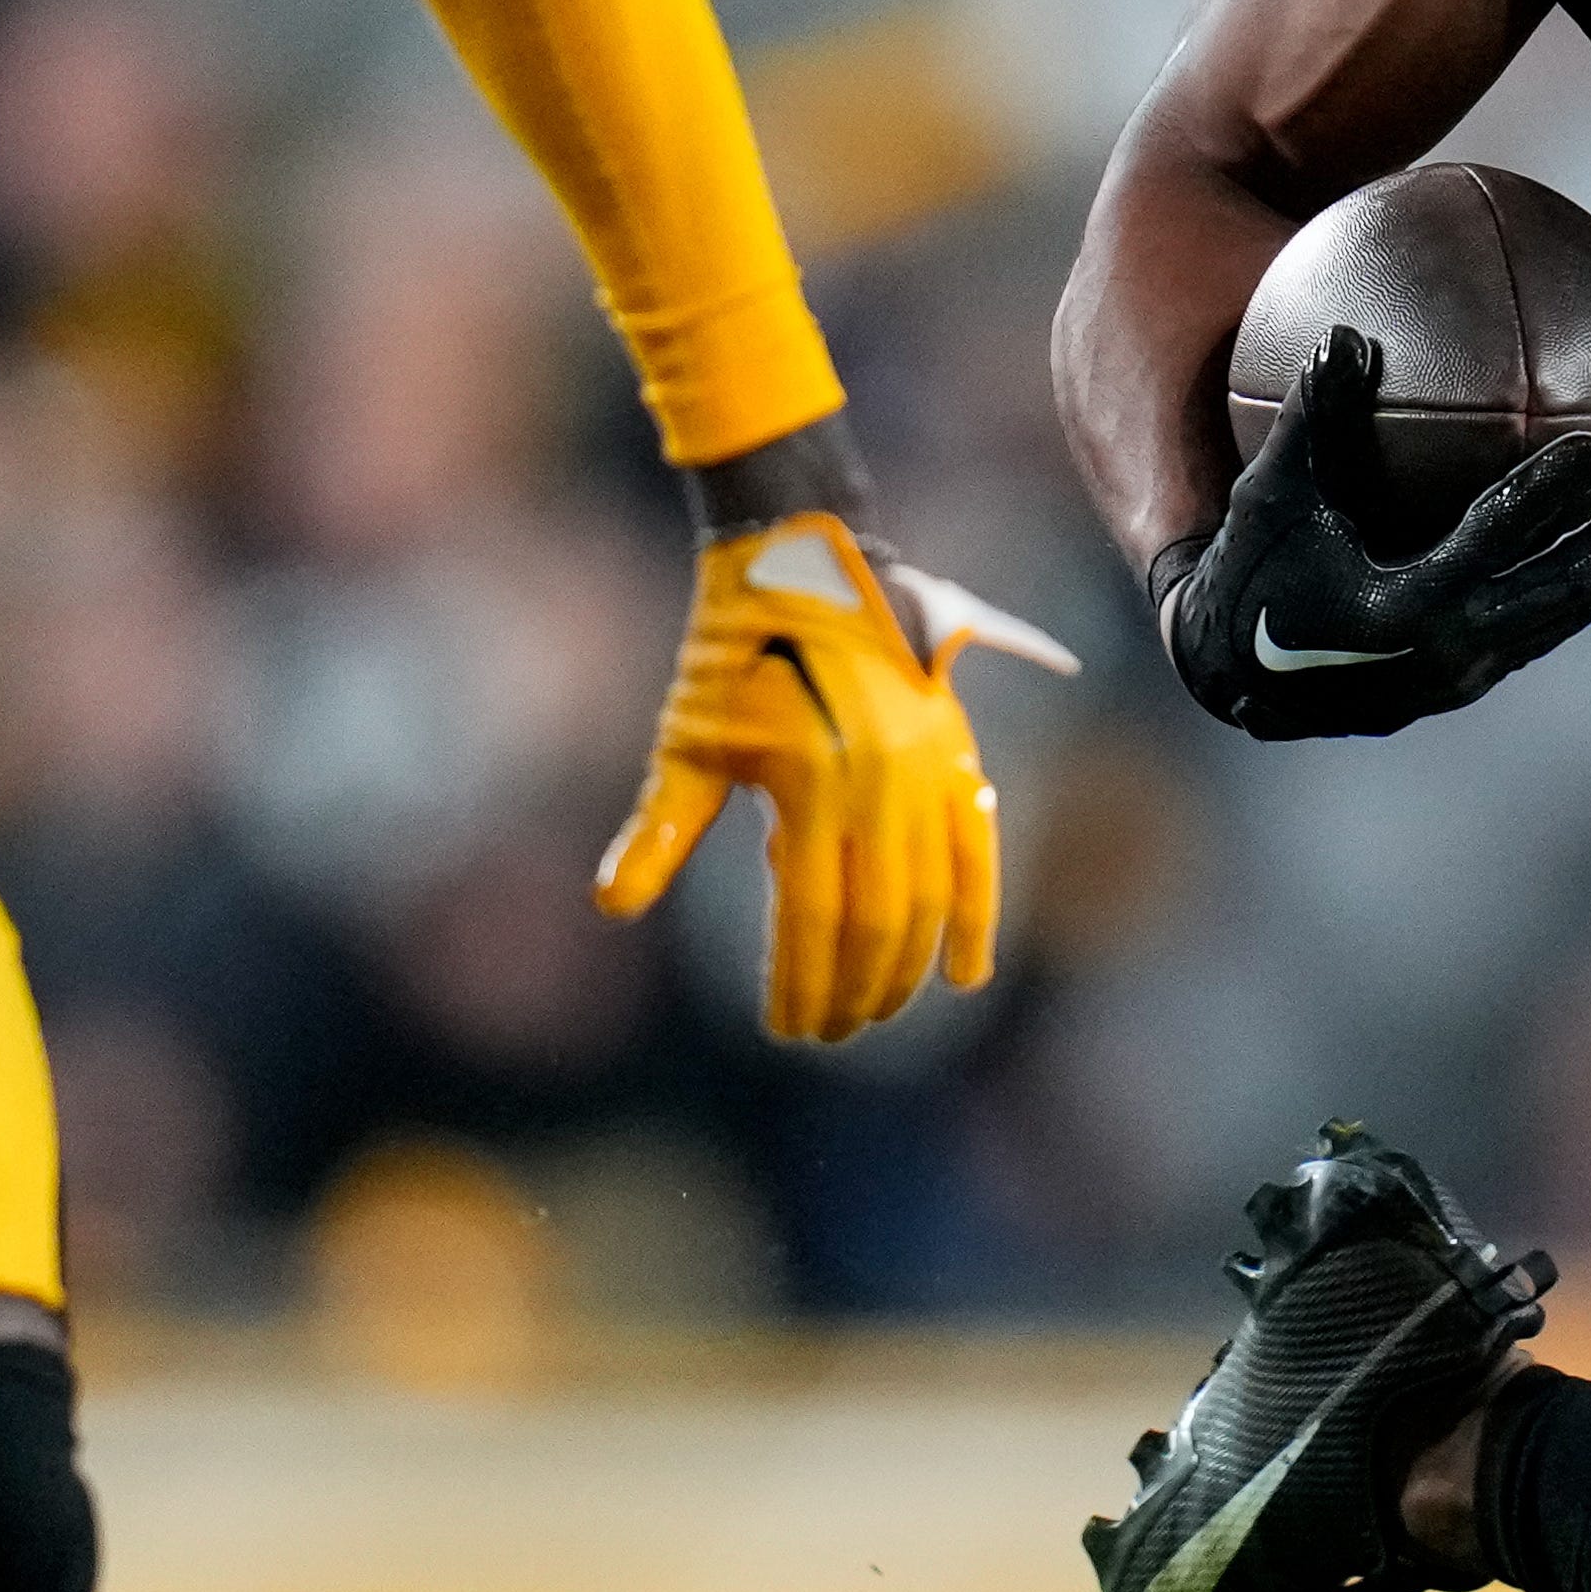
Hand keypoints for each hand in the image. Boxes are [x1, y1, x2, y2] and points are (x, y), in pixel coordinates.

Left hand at [593, 511, 1077, 1045]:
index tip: (785, 1027)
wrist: (807, 558)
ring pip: (930, 896)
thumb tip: (611, 906)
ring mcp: (927, 769)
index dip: (802, 981)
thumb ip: (659, 831)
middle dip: (855, 989)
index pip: (815, 915)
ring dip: (907, 967)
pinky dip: (978, 915)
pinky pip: (979, 851)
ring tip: (876, 1012)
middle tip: (829, 1033)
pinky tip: (966, 975)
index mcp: (809, 782)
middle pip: (878, 921)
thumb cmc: (730, 653)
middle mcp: (878, 781)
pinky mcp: (958, 754)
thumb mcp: (686, 743)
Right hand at [1149, 327, 1590, 742]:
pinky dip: (1584, 585)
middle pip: (1562, 593)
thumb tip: (1347, 333)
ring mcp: (1466, 675)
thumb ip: (1312, 417)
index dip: (1547, 495)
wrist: (1238, 677)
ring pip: (1565, 618)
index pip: (1492, 544)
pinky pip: (1545, 626)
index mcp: (1401, 610)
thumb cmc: (1254, 575)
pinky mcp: (1471, 679)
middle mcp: (1448, 653)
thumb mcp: (1271, 496)